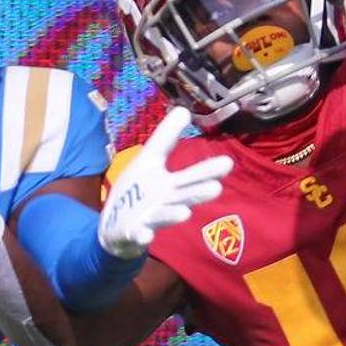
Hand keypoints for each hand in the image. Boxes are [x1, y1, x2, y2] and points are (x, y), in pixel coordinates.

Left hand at [99, 106, 231, 258]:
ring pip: (164, 216)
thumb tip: (184, 109)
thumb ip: (166, 137)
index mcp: (170, 184)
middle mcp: (164, 202)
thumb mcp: (149, 159)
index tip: (228, 163)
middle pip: (183, 196)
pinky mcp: (133, 232)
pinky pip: (138, 234)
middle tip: (217, 188)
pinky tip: (145, 236)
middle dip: (198, 192)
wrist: (117, 225)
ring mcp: (149, 219)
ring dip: (173, 215)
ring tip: (185, 213)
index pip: (188, 174)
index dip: (206, 170)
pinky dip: (142, 235)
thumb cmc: (139, 190)